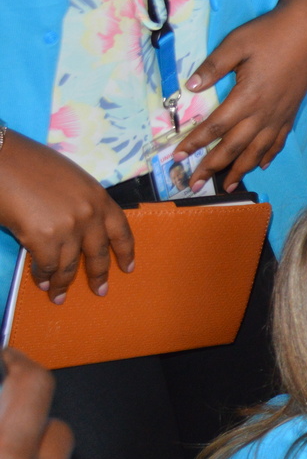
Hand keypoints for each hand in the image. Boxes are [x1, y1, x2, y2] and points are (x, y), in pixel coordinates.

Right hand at [0, 131, 133, 300]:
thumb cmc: (27, 162)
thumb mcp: (68, 178)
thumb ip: (80, 202)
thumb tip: (78, 226)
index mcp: (99, 197)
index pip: (121, 231)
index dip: (126, 252)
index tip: (128, 268)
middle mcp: (90, 214)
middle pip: (99, 254)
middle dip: (99, 276)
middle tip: (100, 291)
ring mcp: (69, 227)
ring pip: (70, 265)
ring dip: (64, 283)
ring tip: (59, 295)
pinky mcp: (45, 237)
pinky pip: (47, 265)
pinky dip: (43, 276)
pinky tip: (42, 283)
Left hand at [172, 0, 306, 191]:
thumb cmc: (268, 33)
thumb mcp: (235, 43)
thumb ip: (213, 67)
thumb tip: (190, 87)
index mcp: (246, 97)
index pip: (215, 127)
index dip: (194, 143)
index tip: (177, 157)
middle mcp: (263, 113)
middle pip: (234, 147)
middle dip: (212, 167)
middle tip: (194, 185)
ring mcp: (278, 116)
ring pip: (257, 151)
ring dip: (240, 170)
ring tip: (228, 187)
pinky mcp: (290, 114)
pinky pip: (277, 142)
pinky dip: (267, 156)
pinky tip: (260, 166)